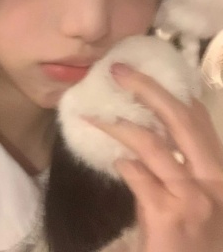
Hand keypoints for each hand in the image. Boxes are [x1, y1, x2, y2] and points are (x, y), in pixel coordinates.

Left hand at [86, 63, 222, 251]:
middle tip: (117, 71)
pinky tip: (114, 160)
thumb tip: (139, 131)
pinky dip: (122, 163)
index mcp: (217, 171)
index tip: (147, 70)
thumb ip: (170, 165)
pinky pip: (137, 174)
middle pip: (180, 119)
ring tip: (94, 114)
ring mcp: (193, 198)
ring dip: (117, 124)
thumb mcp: (186, 196)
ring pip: (152, 143)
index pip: (197, 118)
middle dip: (147, 89)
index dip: (172, 90)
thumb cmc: (187, 240)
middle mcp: (213, 180)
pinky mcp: (169, 215)